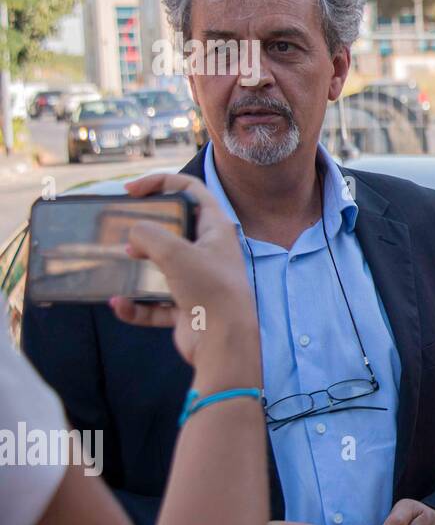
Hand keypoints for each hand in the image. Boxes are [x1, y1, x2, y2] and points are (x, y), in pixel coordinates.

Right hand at [108, 174, 257, 374]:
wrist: (224, 341)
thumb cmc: (209, 289)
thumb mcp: (175, 252)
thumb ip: (149, 233)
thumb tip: (134, 236)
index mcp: (216, 229)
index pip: (191, 190)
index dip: (161, 182)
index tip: (130, 190)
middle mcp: (210, 252)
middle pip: (174, 229)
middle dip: (147, 229)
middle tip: (123, 233)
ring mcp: (199, 281)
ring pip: (162, 266)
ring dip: (139, 267)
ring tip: (120, 265)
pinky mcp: (188, 308)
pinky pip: (155, 303)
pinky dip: (137, 305)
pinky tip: (120, 305)